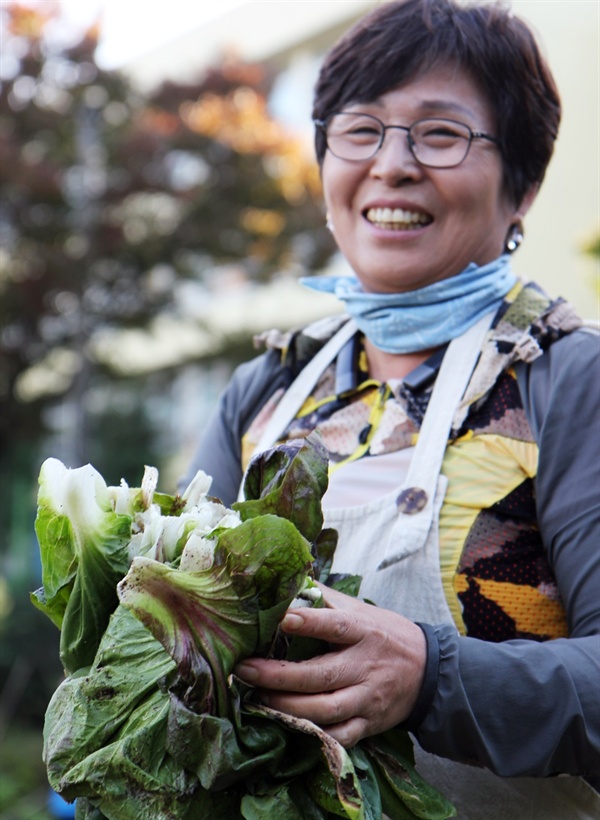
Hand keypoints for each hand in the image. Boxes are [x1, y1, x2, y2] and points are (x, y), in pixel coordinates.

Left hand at [235, 584, 426, 746]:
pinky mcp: (369, 724)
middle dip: (278, 676)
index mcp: (363, 631)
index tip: (282, 618)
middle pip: (321, 675)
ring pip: (325, 710)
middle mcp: (365, 665)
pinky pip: (339, 736)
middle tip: (245, 669)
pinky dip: (312, 735)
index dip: (309, 623)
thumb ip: (324, 597)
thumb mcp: (360, 609)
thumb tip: (288, 577)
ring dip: (287, 707)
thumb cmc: (383, 633)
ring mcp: (367, 698)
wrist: (429, 671)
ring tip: (257, 698)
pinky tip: (285, 726)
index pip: (335, 625)